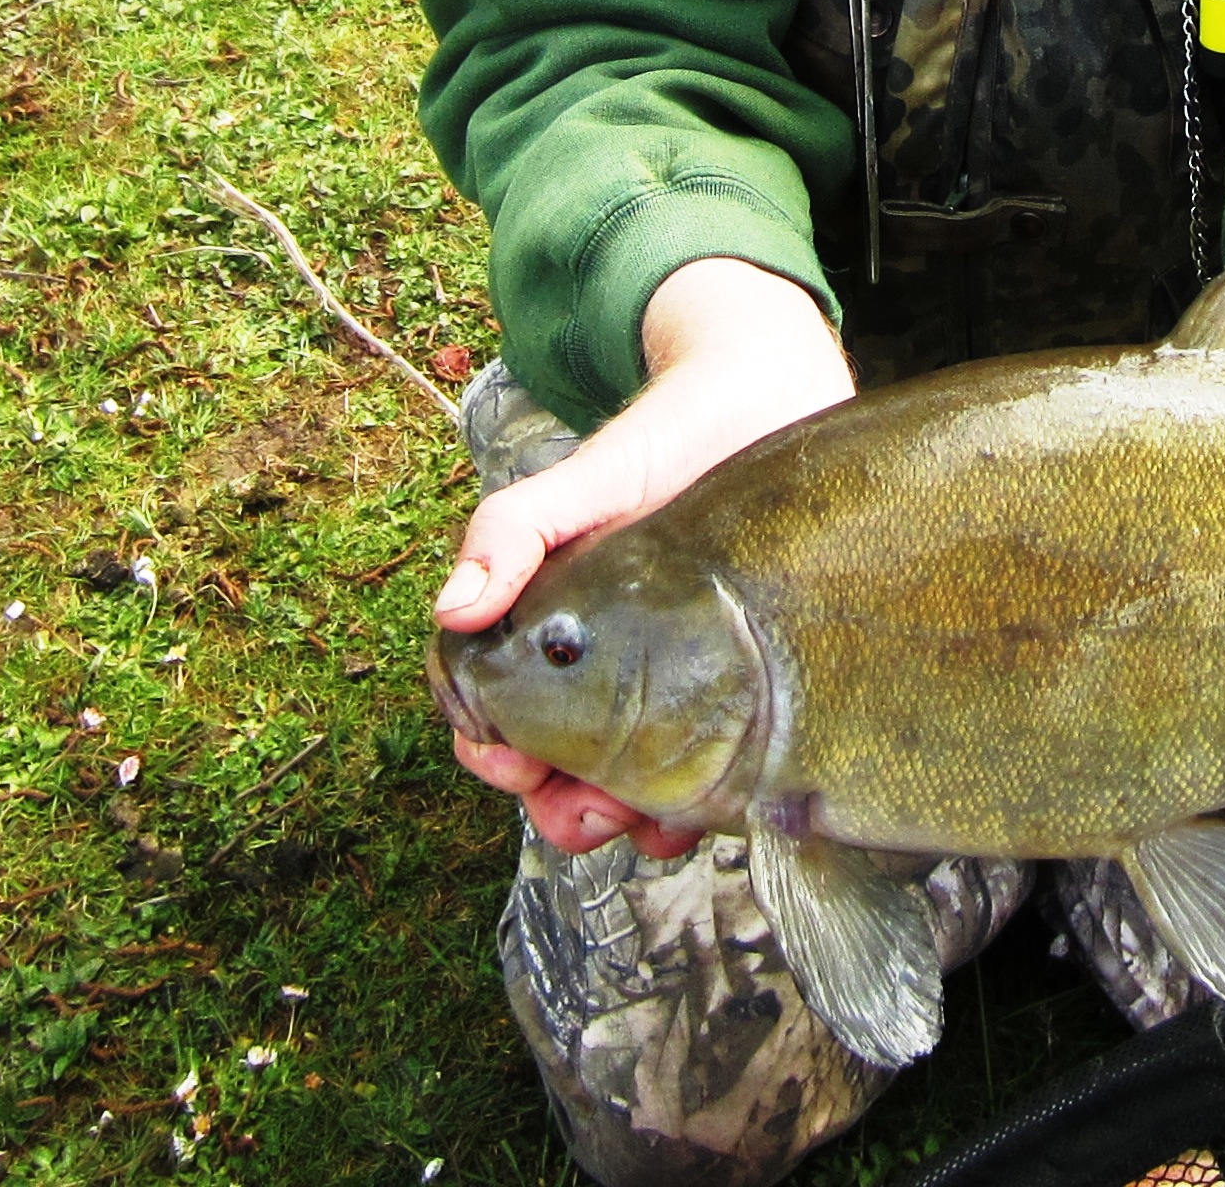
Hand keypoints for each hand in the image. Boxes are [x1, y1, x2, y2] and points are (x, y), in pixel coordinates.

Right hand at [432, 257, 851, 858]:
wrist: (771, 402)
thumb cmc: (669, 440)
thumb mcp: (587, 478)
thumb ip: (516, 529)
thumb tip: (452, 610)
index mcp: (551, 623)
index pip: (494, 713)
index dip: (491, 751)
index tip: (510, 762)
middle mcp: (603, 664)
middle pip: (555, 769)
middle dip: (558, 808)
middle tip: (588, 811)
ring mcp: (670, 683)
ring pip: (627, 786)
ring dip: (627, 823)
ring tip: (653, 822)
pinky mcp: (736, 691)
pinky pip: (708, 775)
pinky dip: (698, 811)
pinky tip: (720, 812)